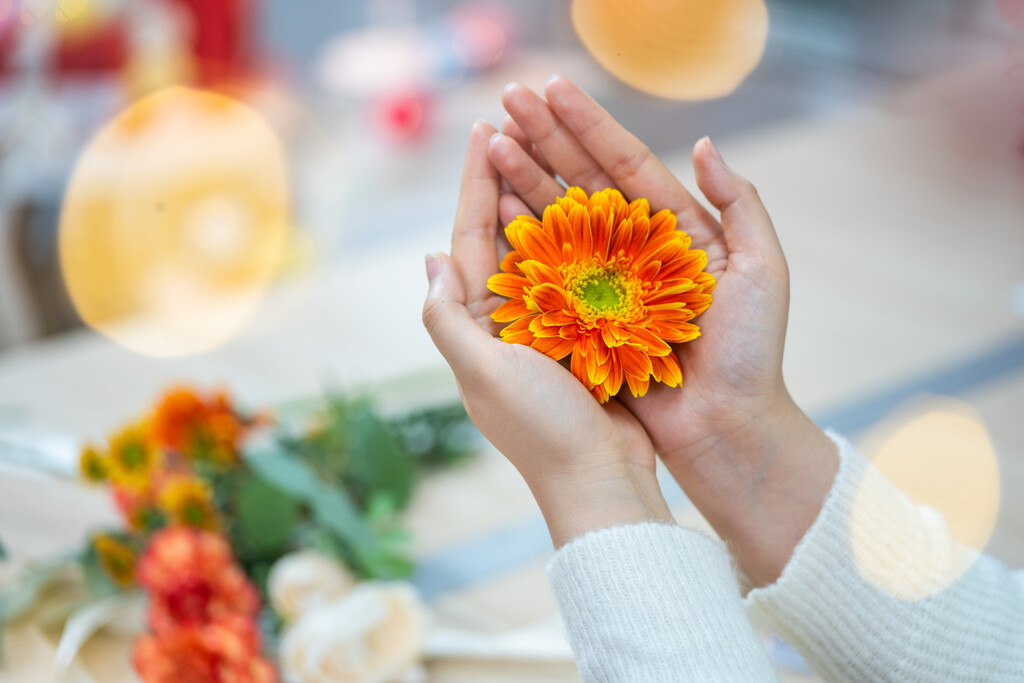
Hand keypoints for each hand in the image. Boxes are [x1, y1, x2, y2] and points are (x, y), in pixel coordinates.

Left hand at [422, 121, 672, 547]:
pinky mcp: (585, 338)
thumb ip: (449, 318)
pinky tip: (594, 206)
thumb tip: (429, 259)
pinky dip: (583, 241)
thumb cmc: (541, 429)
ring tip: (551, 149)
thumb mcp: (483, 372)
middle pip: (503, 236)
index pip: (468, 239)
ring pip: (543, 251)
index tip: (483, 129)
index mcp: (476, 324)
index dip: (475, 182)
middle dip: (506, 180)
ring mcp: (547, 329)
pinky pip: (581, 277)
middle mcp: (507, 321)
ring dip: (544, 200)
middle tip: (519, 124)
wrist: (602, 480)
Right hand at [488, 77, 837, 583]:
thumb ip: (740, 202)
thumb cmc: (750, 353)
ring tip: (492, 141)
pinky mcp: (582, 318)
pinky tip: (496, 205)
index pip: (624, 163)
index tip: (550, 88)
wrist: (724, 427)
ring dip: (525, 178)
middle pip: (583, 181)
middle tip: (506, 100)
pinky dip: (523, 237)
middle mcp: (634, 249)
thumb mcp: (761, 270)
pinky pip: (547, 271)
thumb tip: (702, 143)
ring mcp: (604, 283)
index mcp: (675, 229)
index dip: (587, 124)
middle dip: (545, 139)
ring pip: (559, 219)